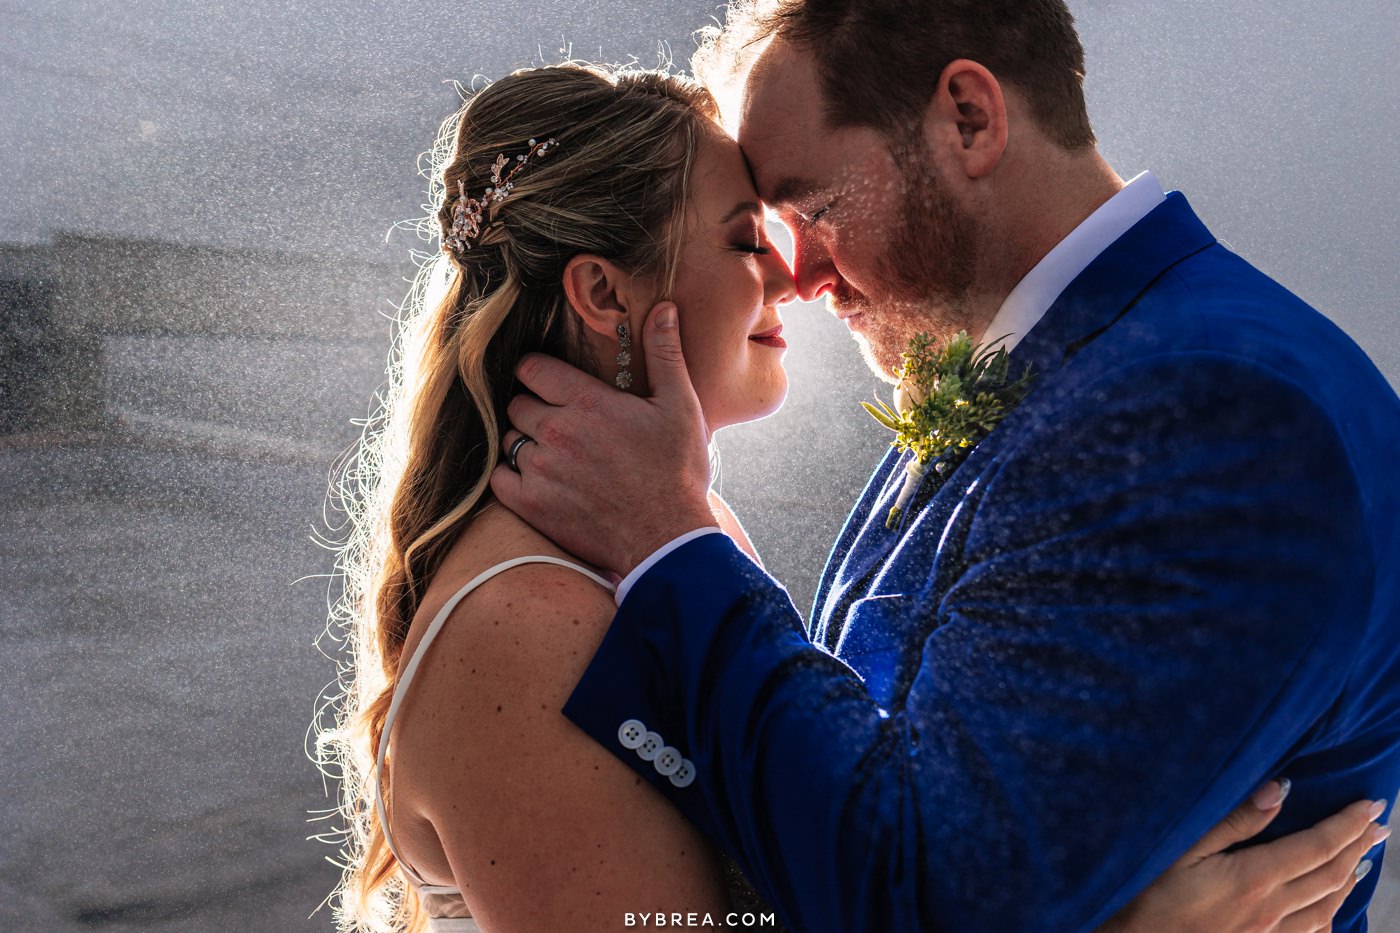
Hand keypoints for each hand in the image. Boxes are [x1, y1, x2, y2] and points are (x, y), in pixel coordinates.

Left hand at [490, 301, 716, 575]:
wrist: (667, 539)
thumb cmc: (677, 472)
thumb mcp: (680, 406)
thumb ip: (665, 354)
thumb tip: (664, 308)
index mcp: (587, 401)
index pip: (532, 368)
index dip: (539, 372)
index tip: (551, 382)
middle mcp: (556, 430)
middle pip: (516, 403)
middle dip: (533, 407)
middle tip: (558, 421)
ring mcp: (540, 469)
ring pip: (509, 440)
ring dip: (525, 442)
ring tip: (552, 452)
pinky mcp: (532, 504)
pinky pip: (499, 478)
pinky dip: (512, 476)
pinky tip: (538, 479)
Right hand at [1102, 780, 1387, 932]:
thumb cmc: (1148, 895)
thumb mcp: (1183, 847)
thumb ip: (1235, 820)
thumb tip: (1279, 789)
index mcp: (1254, 879)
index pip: (1318, 846)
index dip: (1348, 824)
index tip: (1369, 804)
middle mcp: (1272, 910)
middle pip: (1331, 875)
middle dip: (1359, 845)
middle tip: (1378, 823)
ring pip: (1328, 907)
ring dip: (1351, 877)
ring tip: (1364, 857)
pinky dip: (1331, 914)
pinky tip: (1332, 907)